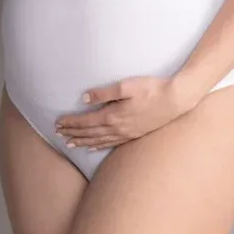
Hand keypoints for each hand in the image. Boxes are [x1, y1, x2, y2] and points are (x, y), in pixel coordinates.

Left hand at [55, 76, 198, 149]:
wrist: (176, 100)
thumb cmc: (152, 89)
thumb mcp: (126, 86)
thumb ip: (103, 92)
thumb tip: (84, 99)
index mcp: (113, 115)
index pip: (85, 122)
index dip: (70, 123)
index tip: (57, 123)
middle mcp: (117, 128)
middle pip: (89, 133)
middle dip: (72, 134)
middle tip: (58, 135)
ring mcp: (126, 134)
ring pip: (98, 141)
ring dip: (82, 142)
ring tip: (69, 144)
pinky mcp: (133, 134)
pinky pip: (111, 144)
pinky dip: (98, 146)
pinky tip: (92, 147)